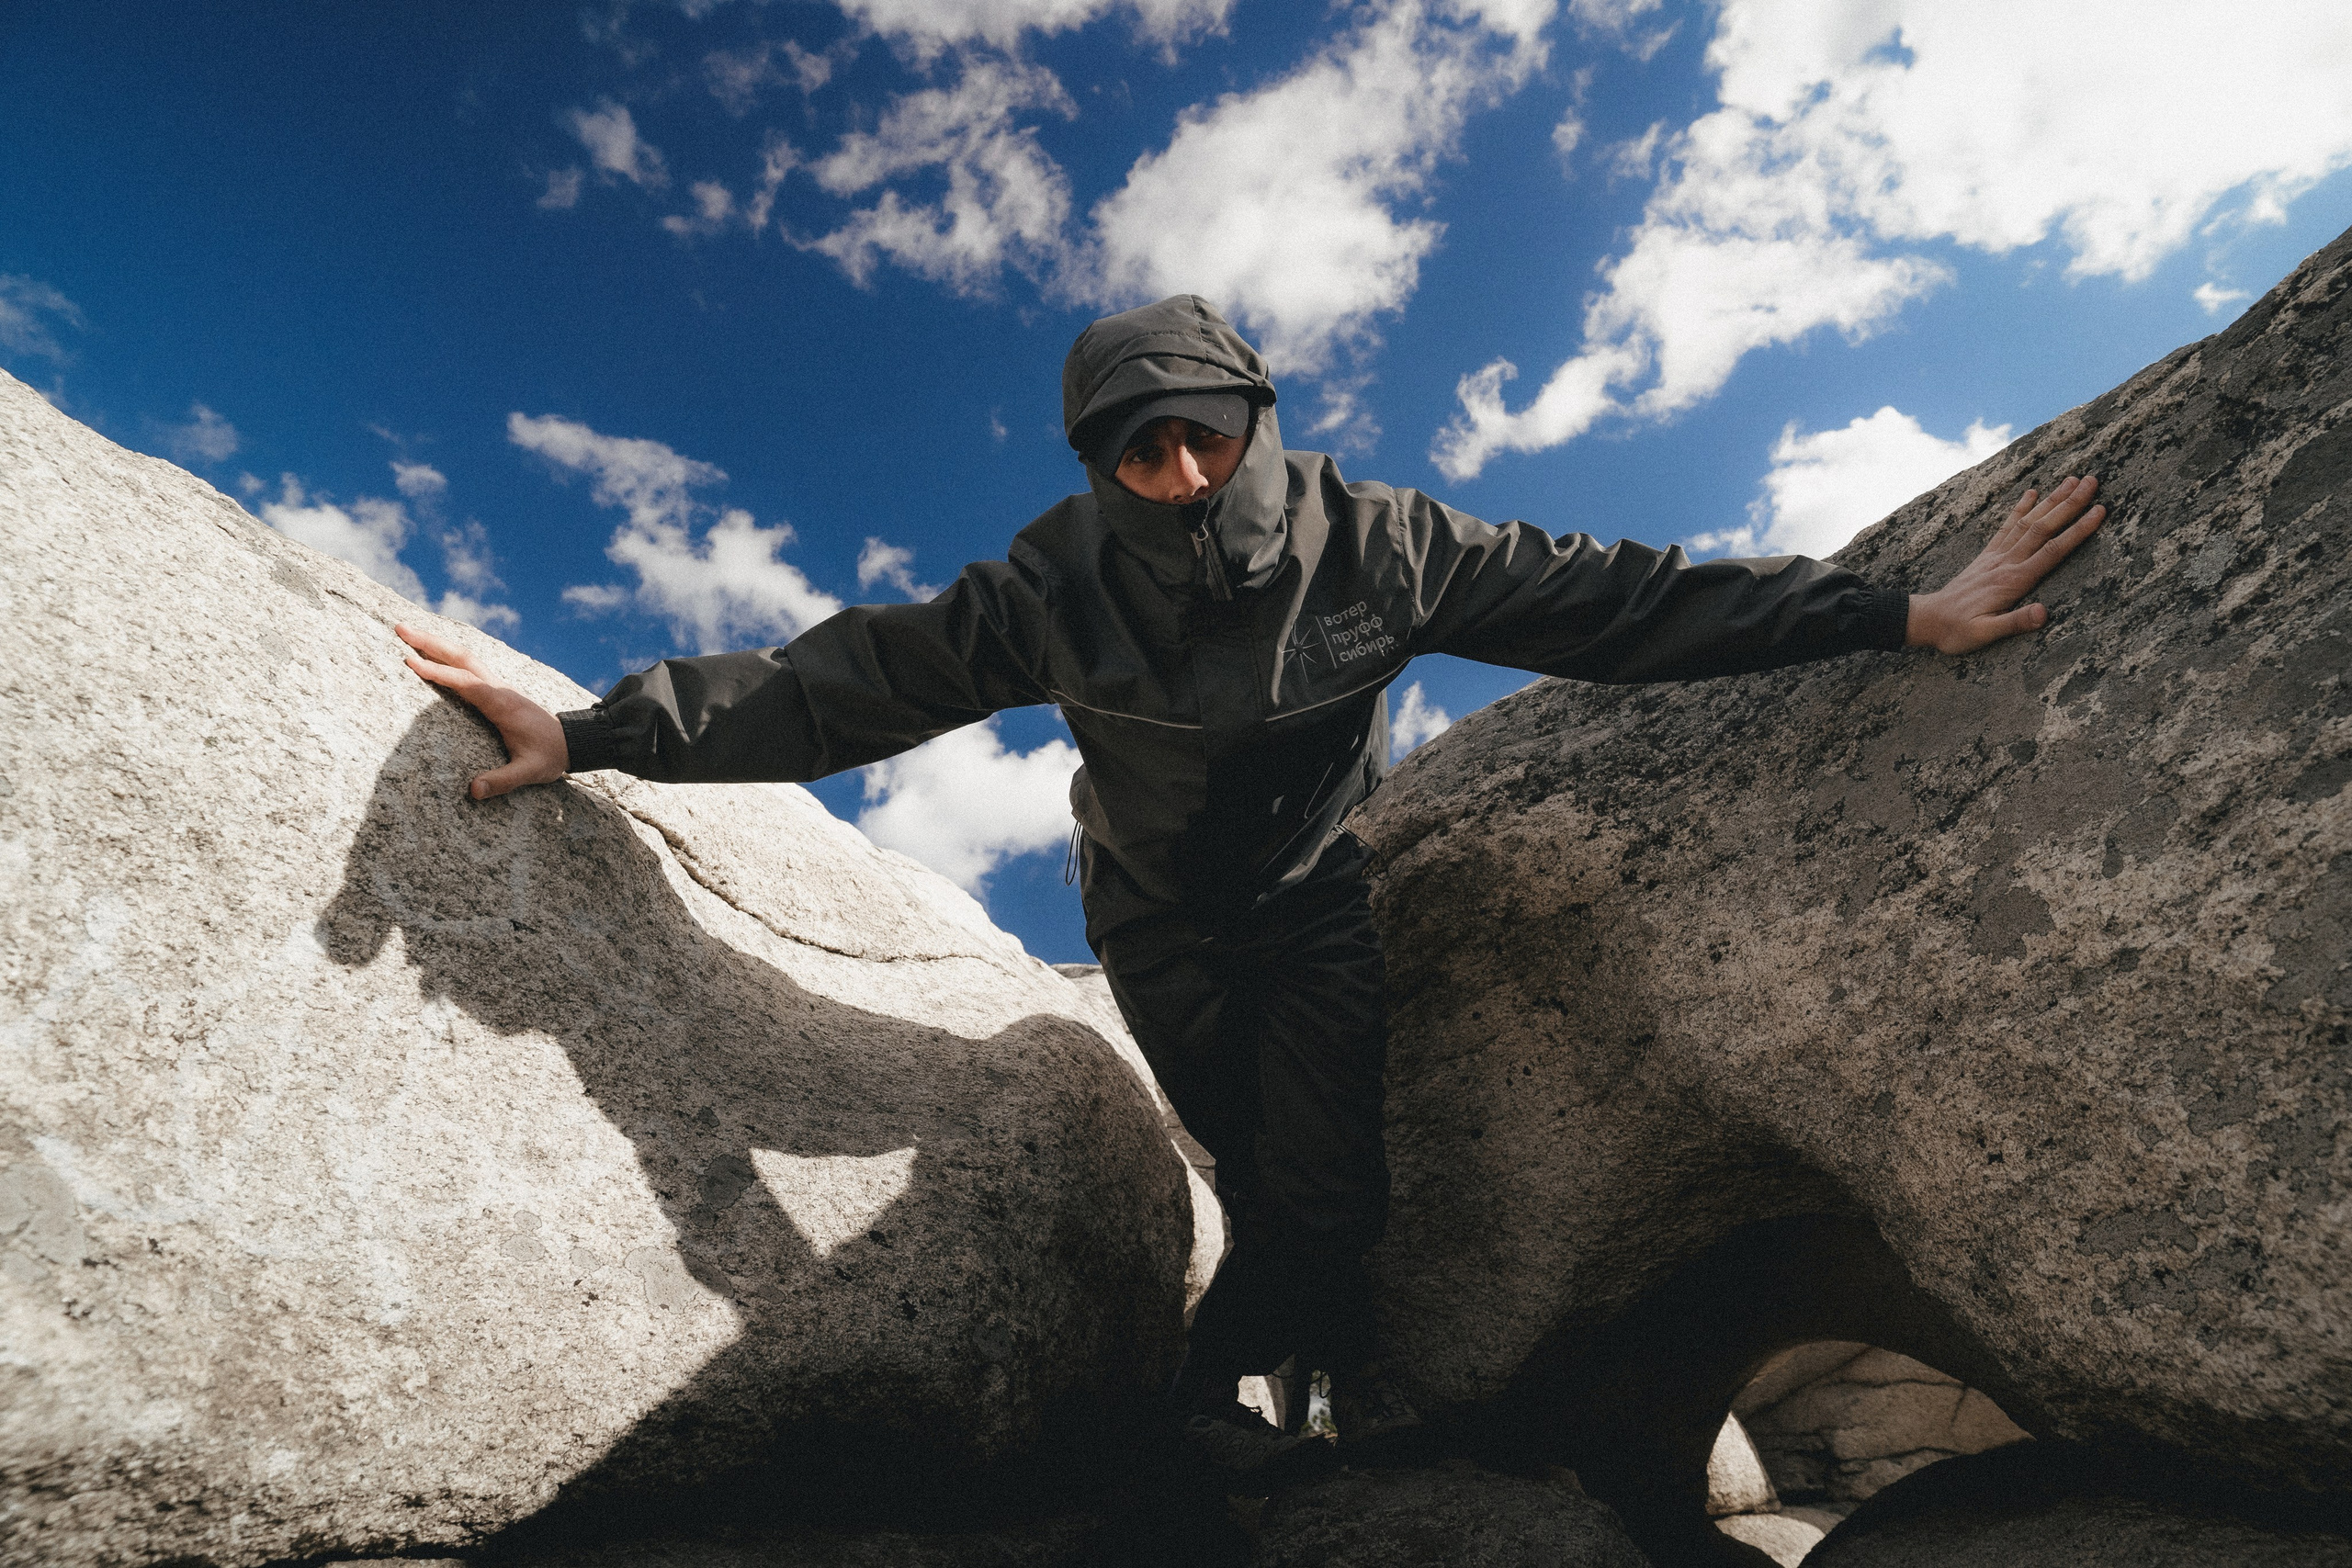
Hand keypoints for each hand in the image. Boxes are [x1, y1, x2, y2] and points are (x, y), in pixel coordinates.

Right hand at [395, 623, 568, 798]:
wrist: (573, 741)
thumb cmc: (551, 756)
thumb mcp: (530, 772)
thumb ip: (503, 781)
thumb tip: (473, 790)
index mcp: (502, 704)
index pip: (466, 682)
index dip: (438, 672)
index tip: (410, 662)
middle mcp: (499, 688)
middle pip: (462, 657)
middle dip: (430, 642)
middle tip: (400, 628)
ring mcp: (498, 686)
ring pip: (465, 657)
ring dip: (437, 643)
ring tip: (408, 633)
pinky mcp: (498, 689)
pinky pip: (469, 666)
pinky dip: (448, 654)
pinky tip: (434, 652)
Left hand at [1905, 475, 2105, 654]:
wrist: (1928, 620)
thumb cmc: (1957, 631)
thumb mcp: (1985, 634)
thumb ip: (2015, 622)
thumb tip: (2044, 612)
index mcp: (2013, 580)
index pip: (2053, 551)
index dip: (2078, 530)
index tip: (2099, 510)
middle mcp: (2006, 562)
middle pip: (2044, 527)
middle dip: (2070, 504)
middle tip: (2092, 480)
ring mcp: (1996, 556)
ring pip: (2028, 522)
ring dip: (2051, 500)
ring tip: (2072, 479)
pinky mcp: (1987, 556)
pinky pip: (2006, 527)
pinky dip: (2020, 508)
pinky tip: (2031, 493)